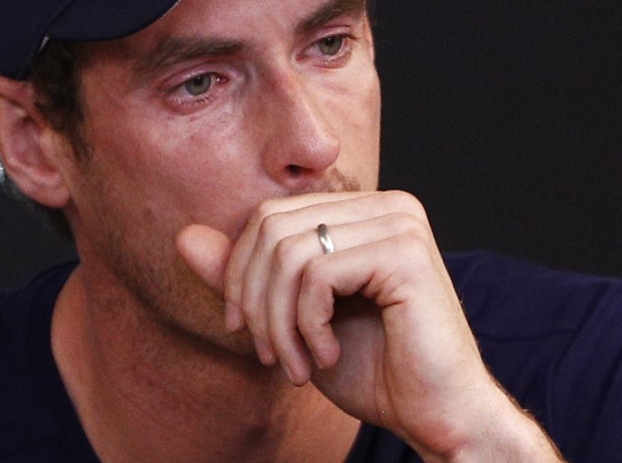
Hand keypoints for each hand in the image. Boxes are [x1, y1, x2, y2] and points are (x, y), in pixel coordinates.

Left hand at [177, 190, 562, 460]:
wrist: (437, 416)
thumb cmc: (374, 369)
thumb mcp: (290, 319)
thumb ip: (244, 277)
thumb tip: (184, 235)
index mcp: (362, 212)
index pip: (268, 216)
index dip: (239, 273)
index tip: (244, 331)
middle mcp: (386, 205)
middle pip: (271, 227)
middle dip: (254, 299)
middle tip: (267, 354)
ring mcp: (399, 224)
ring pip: (289, 252)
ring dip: (278, 321)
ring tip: (295, 364)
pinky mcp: (405, 253)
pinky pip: (317, 274)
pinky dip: (306, 325)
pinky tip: (326, 354)